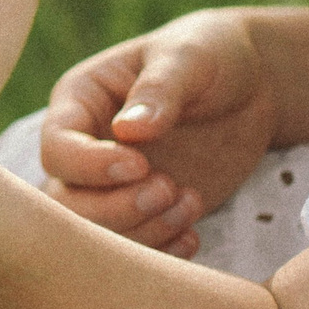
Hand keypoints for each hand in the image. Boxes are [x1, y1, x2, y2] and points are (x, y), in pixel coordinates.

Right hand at [38, 11, 280, 259]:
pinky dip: (163, 253)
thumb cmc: (210, 55)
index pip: (57, 148)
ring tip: (190, 201)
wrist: (251, 86)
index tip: (141, 164)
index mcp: (79, 103)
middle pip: (65, 203)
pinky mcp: (146, 213)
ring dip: (144, 231)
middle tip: (168, 187)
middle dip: (115, 208)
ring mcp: (114, 187)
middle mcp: (85, 150)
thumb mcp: (188, 58)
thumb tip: (127, 130)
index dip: (90, 166)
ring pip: (98, 234)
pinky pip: (137, 251)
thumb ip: (159, 90)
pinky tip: (194, 232)